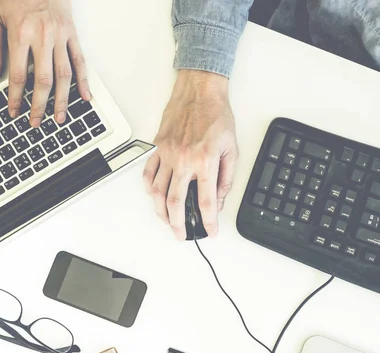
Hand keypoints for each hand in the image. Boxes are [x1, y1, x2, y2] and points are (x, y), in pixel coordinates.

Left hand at [0, 0, 90, 126]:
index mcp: (21, 34)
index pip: (19, 75)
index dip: (16, 97)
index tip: (14, 110)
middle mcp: (43, 37)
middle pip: (44, 81)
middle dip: (40, 105)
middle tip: (36, 121)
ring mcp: (60, 37)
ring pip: (64, 76)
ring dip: (62, 100)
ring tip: (59, 117)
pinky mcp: (72, 36)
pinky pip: (80, 62)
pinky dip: (83, 82)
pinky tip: (83, 97)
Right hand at [143, 70, 237, 239]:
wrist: (200, 91)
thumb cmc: (216, 116)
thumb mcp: (231, 149)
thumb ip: (225, 178)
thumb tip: (219, 199)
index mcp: (205, 161)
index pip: (206, 201)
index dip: (208, 221)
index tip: (210, 231)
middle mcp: (184, 160)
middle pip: (176, 202)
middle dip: (178, 224)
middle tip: (181, 235)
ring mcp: (168, 154)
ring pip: (157, 191)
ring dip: (160, 211)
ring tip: (167, 221)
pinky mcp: (158, 147)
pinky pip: (148, 172)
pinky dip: (148, 187)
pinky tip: (153, 195)